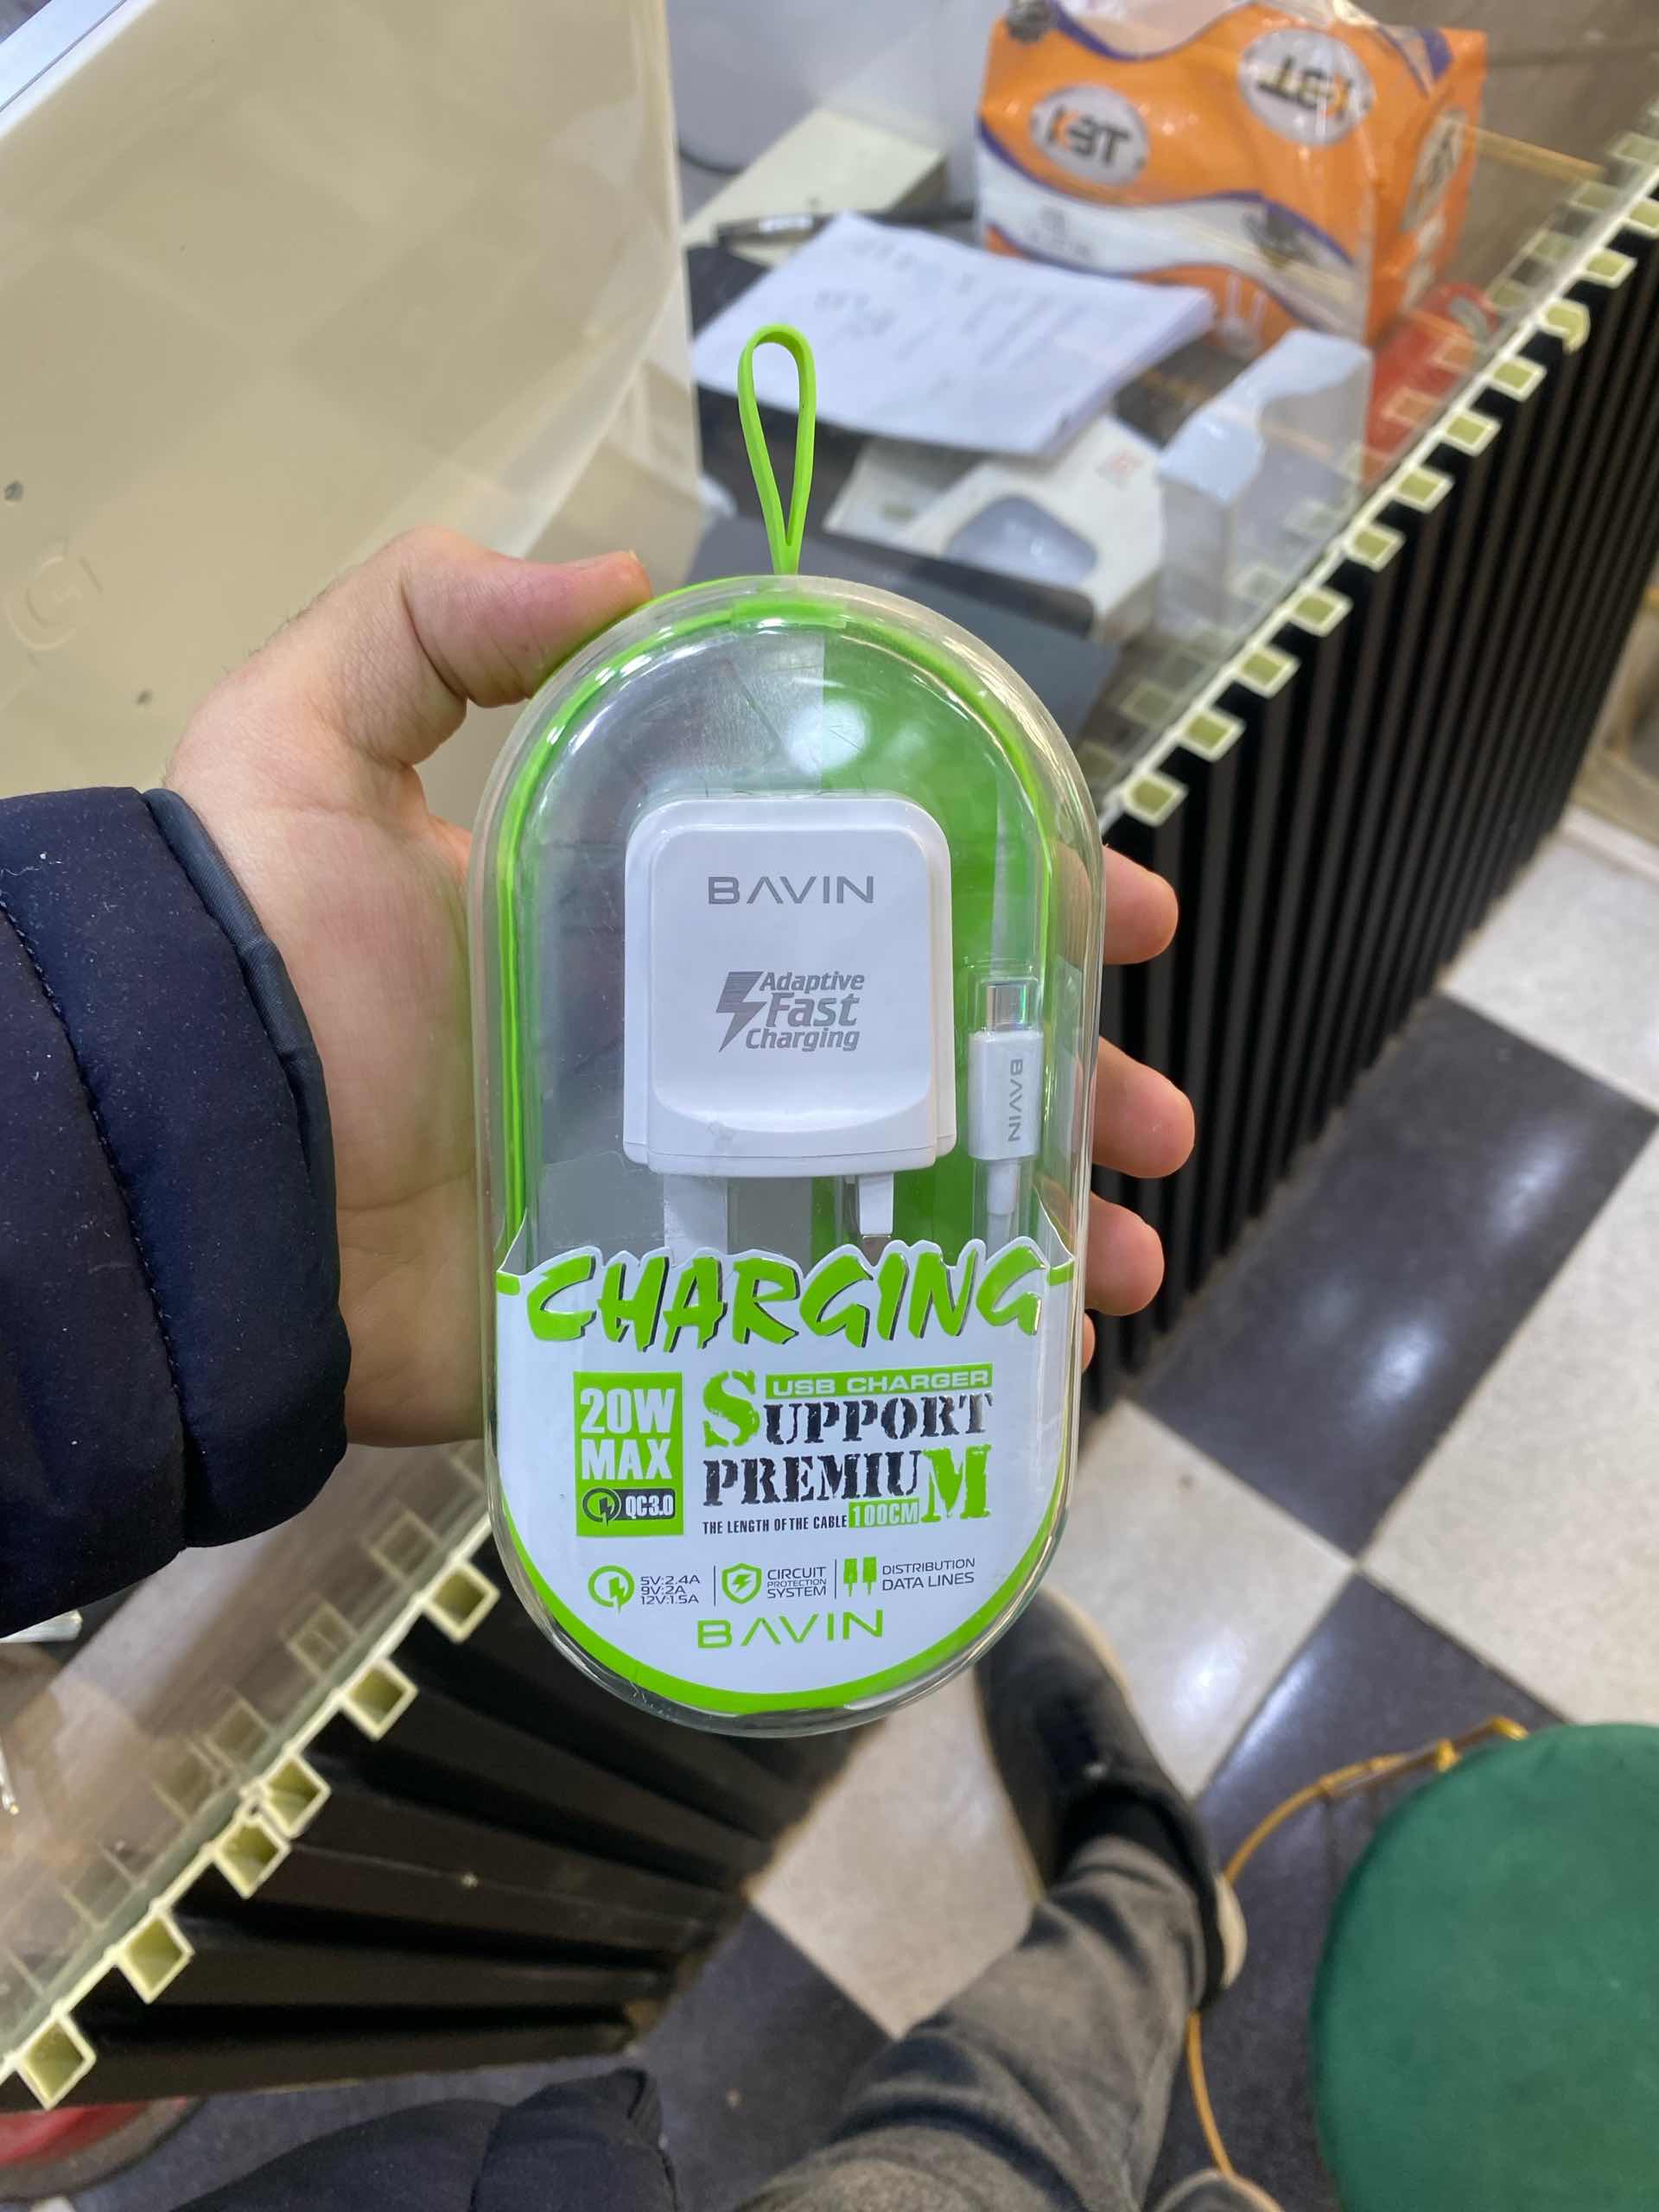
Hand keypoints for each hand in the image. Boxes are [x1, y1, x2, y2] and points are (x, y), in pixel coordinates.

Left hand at [168, 527, 1187, 1441]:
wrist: (192, 1184)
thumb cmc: (264, 961)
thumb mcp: (309, 740)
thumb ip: (431, 622)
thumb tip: (626, 569)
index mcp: (657, 926)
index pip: (871, 898)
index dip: (1006, 890)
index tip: (1119, 903)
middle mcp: (697, 1054)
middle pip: (922, 1061)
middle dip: (1058, 1081)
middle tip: (1143, 1113)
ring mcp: (693, 1193)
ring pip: (905, 1205)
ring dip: (1037, 1229)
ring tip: (1122, 1266)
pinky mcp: (666, 1310)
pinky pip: (829, 1330)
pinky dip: (942, 1350)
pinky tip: (1033, 1368)